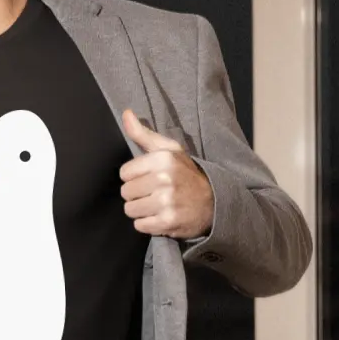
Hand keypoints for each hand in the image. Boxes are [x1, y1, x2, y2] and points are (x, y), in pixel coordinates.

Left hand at [120, 109, 213, 238]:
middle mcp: (164, 179)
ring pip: (130, 210)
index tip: (148, 179)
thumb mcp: (170, 150)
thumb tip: (126, 114)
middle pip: (126, 192)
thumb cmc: (186, 174)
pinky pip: (140, 226)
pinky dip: (148, 224)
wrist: (213, 202)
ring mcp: (166, 202)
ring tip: (156, 206)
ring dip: (141, 210)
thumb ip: (144, 134)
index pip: (124, 173)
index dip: (134, 177)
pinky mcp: (168, 222)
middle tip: (154, 194)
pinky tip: (160, 217)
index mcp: (162, 159)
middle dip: (137, 195)